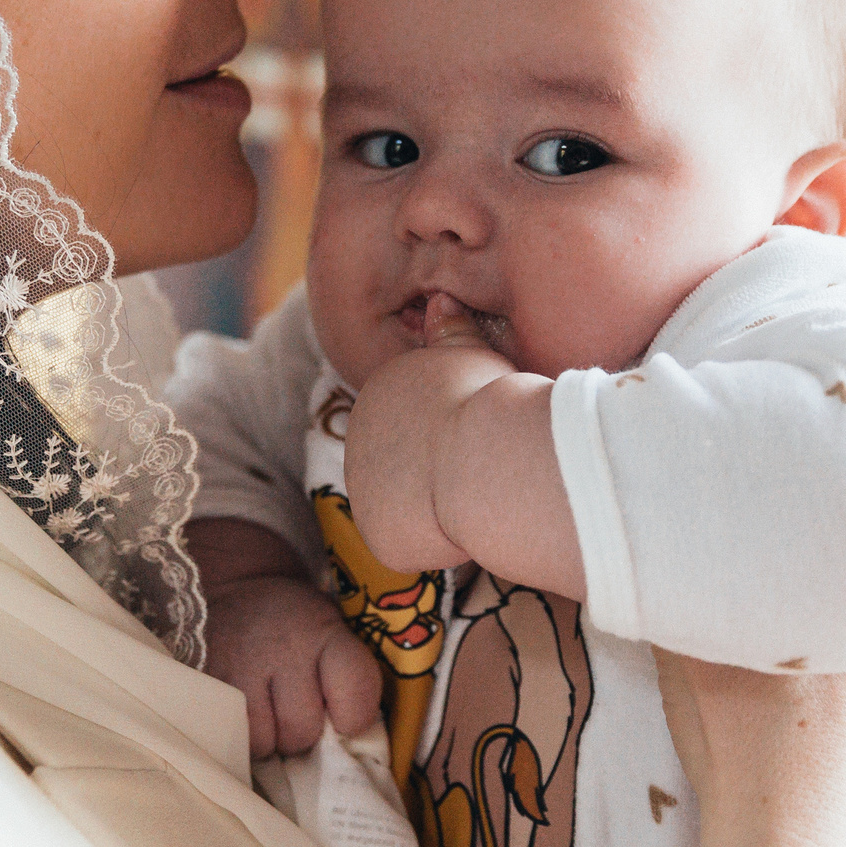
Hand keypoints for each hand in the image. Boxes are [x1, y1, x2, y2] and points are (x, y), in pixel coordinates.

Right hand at [206, 575, 383, 759]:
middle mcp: (282, 648)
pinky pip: (229, 737)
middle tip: (296, 714)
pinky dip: (240, 736)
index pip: (355, 692)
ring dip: (268, 740)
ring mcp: (239, 666)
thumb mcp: (333, 631)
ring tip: (268, 715)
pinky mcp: (206, 680)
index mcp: (324, 634)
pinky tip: (244, 715)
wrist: (242, 588)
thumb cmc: (298, 623)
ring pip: (262, 743)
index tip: (343, 717)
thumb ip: (349, 681)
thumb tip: (350, 741)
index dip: (353, 717)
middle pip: (302, 731)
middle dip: (302, 734)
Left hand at [343, 295, 519, 573]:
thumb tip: (441, 299)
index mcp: (378, 394)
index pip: (409, 422)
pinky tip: (467, 527)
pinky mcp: (378, 536)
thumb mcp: (471, 353)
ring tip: (477, 496)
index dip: (448, 434)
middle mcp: (358, 440)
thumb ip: (453, 331)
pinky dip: (443, 545)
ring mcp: (363, 491)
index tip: (478, 438)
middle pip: (406, 466)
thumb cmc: (487, 400)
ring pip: (411, 508)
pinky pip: (416, 547)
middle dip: (440, 473)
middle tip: (481, 471)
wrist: (483, 455)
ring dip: (442, 509)